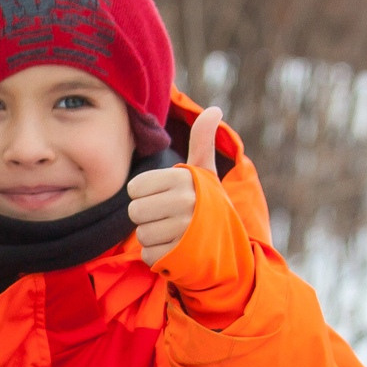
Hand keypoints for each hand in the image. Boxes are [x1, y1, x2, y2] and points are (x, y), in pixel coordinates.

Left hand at [127, 106, 222, 266]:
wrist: (232, 248)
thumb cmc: (209, 205)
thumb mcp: (206, 173)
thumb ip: (202, 141)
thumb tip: (215, 109)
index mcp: (183, 179)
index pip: (135, 188)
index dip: (147, 195)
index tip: (167, 198)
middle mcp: (183, 202)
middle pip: (135, 212)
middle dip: (149, 218)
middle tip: (171, 218)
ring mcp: (181, 230)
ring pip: (141, 234)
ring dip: (154, 238)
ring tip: (175, 235)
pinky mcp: (179, 256)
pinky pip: (148, 255)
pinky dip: (159, 257)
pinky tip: (176, 251)